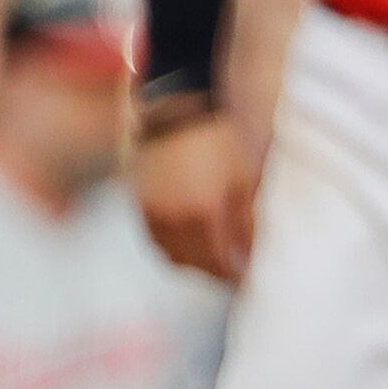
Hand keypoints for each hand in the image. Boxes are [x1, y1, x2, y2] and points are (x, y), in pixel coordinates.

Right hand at [134, 112, 259, 283]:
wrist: (176, 110)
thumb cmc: (216, 140)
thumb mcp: (244, 178)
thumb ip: (247, 223)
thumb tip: (248, 256)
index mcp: (205, 212)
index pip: (220, 263)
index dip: (234, 276)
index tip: (246, 278)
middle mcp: (175, 219)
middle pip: (195, 265)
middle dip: (214, 272)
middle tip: (230, 270)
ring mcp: (153, 212)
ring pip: (171, 257)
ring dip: (191, 263)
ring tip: (209, 257)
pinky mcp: (140, 204)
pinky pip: (155, 240)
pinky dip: (171, 248)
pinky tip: (187, 240)